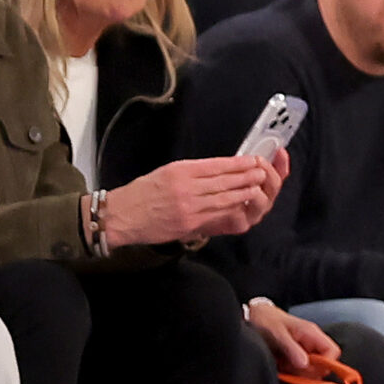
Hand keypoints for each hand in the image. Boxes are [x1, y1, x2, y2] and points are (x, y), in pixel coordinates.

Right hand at [109, 156, 285, 245]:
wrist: (121, 216)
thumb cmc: (142, 193)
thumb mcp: (165, 172)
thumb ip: (191, 171)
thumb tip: (219, 170)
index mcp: (179, 171)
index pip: (216, 165)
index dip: (237, 163)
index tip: (251, 160)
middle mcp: (185, 187)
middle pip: (224, 181)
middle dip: (246, 176)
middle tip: (261, 172)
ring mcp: (188, 207)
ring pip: (224, 198)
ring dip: (244, 192)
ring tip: (257, 187)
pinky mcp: (188, 223)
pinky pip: (216, 214)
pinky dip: (231, 208)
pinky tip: (241, 204)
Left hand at [246, 299, 340, 372]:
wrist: (253, 316)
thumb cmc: (266, 320)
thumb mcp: (277, 334)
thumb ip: (292, 348)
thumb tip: (305, 364)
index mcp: (312, 333)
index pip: (333, 351)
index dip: (327, 364)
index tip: (311, 371)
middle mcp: (311, 342)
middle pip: (324, 363)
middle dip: (309, 371)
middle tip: (291, 369)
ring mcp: (304, 350)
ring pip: (312, 369)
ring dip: (299, 373)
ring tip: (283, 366)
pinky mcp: (295, 356)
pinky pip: (301, 369)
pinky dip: (292, 372)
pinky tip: (281, 367)